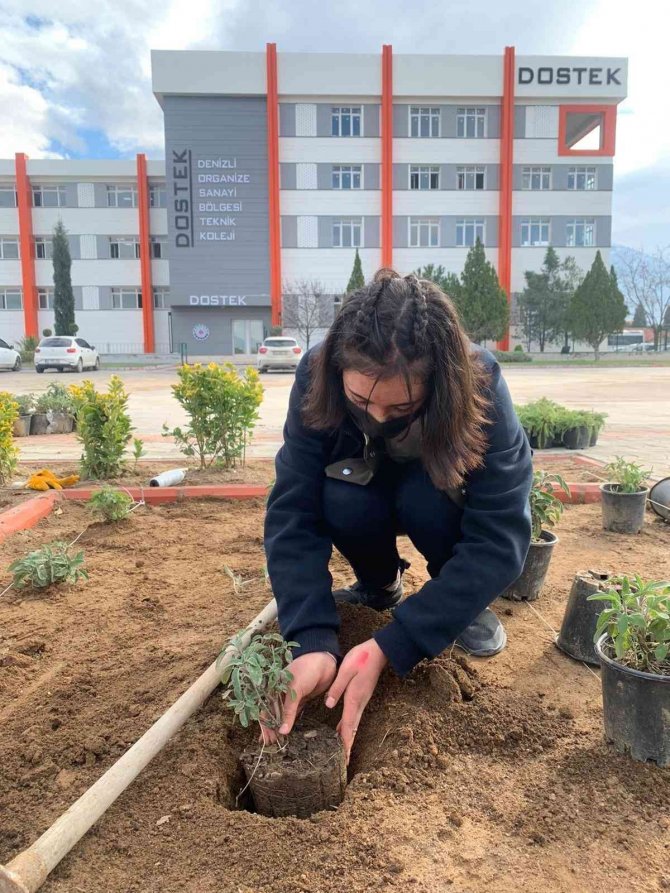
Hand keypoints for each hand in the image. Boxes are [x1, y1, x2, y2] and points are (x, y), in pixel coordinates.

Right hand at [260, 651, 336, 744]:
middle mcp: (279, 693)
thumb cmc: (306, 670)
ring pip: (282, 716)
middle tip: (272, 745)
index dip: (265, 726)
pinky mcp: (301, 700)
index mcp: (273, 688)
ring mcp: (291, 697)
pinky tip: (287, 731)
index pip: (265, 710)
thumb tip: (282, 731)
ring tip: (278, 742)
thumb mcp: (295, 689)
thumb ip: (288, 710)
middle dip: (271, 729)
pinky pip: (294, 714)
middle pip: (272, 715)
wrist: (324, 661)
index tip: (266, 740)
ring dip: (280, 727)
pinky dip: (290, 723)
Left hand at [325, 639, 387, 763]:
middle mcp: (359, 703)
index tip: (343, 759)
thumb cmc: (361, 658)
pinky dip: (347, 726)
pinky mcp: (361, 696)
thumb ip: (337, 688)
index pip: (348, 726)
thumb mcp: (346, 670)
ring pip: (353, 723)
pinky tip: (341, 729)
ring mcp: (362, 700)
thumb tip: (328, 706)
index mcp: (354, 698)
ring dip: (347, 737)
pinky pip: (353, 715)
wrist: (379, 651)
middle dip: (347, 746)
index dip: (345, 743)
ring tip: (340, 751)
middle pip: (352, 729)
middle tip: (342, 763)